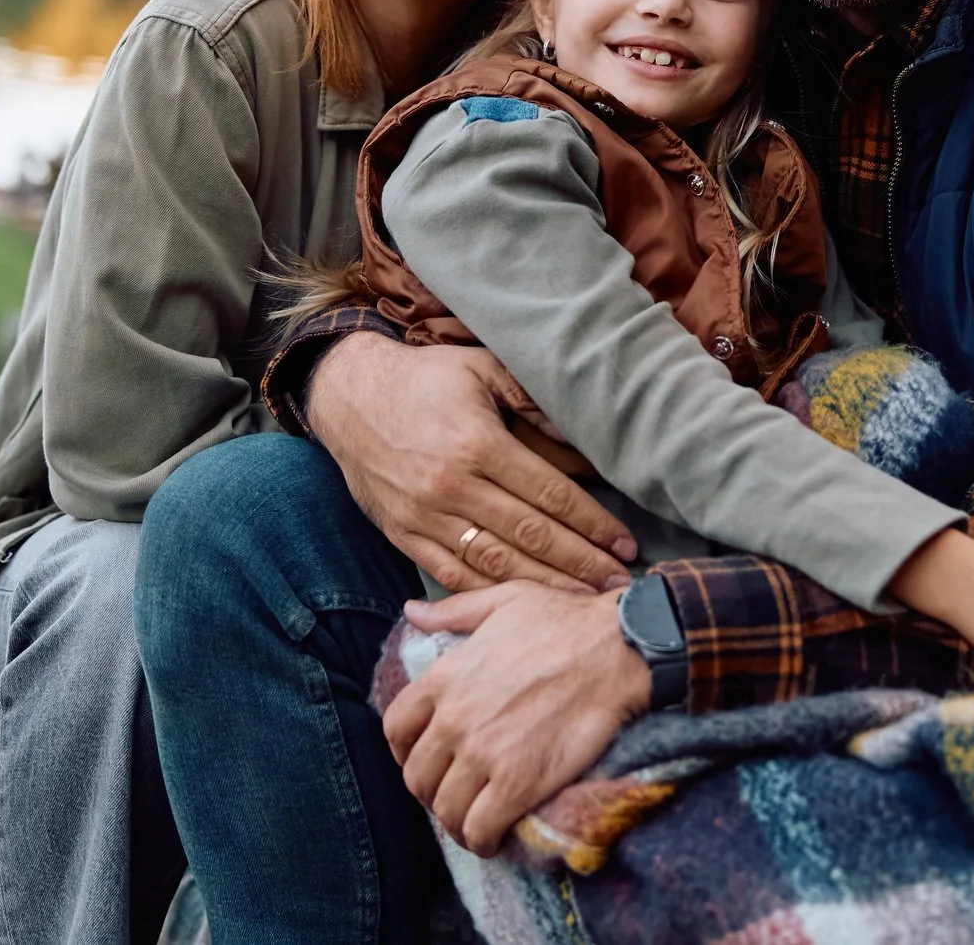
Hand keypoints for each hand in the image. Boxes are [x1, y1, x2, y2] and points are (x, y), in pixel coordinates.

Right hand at [304, 332, 634, 592]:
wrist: (349, 397)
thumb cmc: (425, 379)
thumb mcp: (481, 368)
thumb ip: (532, 398)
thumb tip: (582, 433)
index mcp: (477, 444)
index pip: (549, 495)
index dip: (592, 523)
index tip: (624, 544)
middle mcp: (451, 486)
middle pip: (530, 537)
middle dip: (581, 564)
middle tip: (620, 585)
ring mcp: (424, 516)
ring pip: (496, 563)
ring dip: (545, 586)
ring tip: (585, 600)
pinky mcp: (403, 535)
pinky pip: (453, 575)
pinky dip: (491, 593)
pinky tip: (524, 605)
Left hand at [381, 582, 648, 854]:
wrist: (617, 648)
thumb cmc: (565, 621)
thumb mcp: (502, 600)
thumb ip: (452, 612)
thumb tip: (412, 612)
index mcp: (445, 677)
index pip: (395, 729)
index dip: (404, 751)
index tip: (423, 759)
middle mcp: (454, 720)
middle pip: (417, 777)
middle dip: (430, 792)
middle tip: (454, 794)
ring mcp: (484, 754)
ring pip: (445, 808)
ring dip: (455, 822)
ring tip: (473, 822)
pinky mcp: (518, 783)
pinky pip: (479, 828)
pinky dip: (480, 841)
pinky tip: (492, 839)